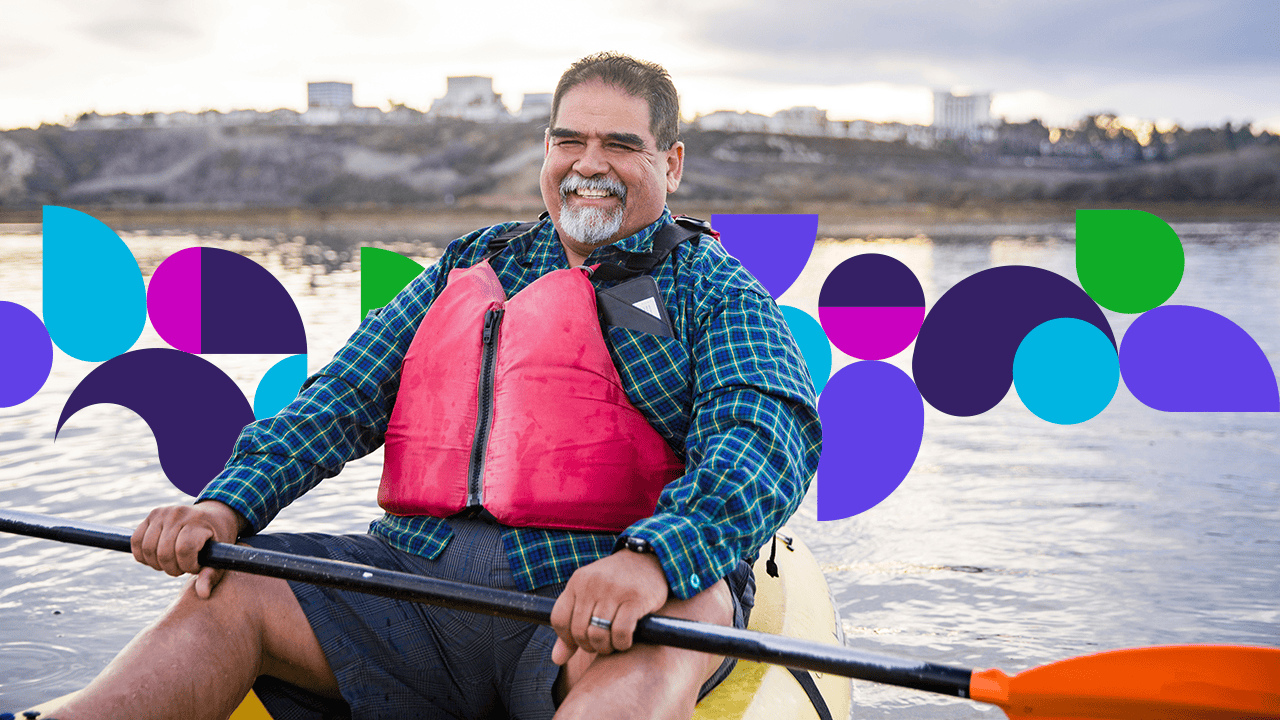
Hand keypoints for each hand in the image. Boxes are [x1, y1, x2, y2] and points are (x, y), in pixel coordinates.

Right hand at [130, 501, 244, 598]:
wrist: (214, 515)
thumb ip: (210, 575)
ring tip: (173, 561)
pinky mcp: (152, 515)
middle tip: (183, 566)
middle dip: (172, 568)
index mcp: (198, 522)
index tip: (196, 566)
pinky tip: (158, 557)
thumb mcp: (219, 557)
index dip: (188, 566)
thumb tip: (202, 594)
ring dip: (157, 563)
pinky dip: (143, 555)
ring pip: (147, 549)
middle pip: (163, 553)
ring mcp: (163, 513)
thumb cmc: (217, 540)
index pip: (184, 550)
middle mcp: (179, 514)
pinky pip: (136, 541)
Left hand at [549, 549, 668, 665]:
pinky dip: (621, 644)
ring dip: (605, 647)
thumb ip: (571, 625)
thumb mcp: (589, 595)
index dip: (567, 639)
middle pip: (579, 631)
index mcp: (577, 581)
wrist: (648, 559)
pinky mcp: (635, 599)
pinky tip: (625, 640)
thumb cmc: (615, 582)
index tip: (580, 642)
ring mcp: (614, 590)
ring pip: (598, 634)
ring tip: (612, 643)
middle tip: (601, 644)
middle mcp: (592, 584)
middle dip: (589, 645)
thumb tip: (557, 659)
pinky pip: (620, 633)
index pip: (559, 619)